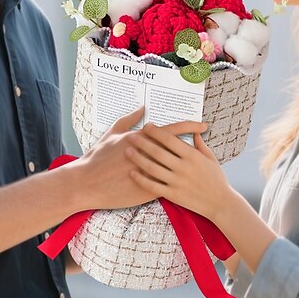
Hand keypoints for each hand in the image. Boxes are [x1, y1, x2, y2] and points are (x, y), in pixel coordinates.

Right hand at [74, 109, 207, 210]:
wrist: (87, 183)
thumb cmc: (98, 157)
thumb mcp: (112, 133)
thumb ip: (129, 119)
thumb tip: (142, 107)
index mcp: (142, 138)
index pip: (172, 130)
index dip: (190, 127)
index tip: (204, 126)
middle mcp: (149, 154)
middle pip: (179, 149)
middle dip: (197, 146)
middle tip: (211, 145)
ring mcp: (150, 173)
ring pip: (176, 169)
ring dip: (190, 167)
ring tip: (204, 166)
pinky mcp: (147, 190)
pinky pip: (167, 185)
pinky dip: (177, 183)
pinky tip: (188, 184)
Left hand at [127, 123, 233, 220]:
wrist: (220, 204)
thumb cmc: (216, 179)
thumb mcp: (211, 158)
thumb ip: (200, 144)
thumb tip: (194, 130)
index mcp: (192, 156)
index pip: (170, 139)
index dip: (156, 132)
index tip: (146, 126)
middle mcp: (183, 167)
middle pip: (158, 152)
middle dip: (142, 142)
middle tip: (131, 136)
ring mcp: (177, 182)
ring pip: (152, 167)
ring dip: (138, 158)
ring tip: (127, 151)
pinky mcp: (173, 195)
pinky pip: (153, 186)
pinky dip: (141, 179)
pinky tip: (132, 173)